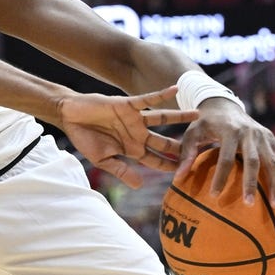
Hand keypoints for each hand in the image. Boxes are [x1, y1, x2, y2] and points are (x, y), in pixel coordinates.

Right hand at [57, 86, 191, 188]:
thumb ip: (120, 170)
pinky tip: (175, 89)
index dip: (171, 167)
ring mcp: (134, 119)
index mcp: (132, 150)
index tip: (189, 173)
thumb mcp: (102, 159)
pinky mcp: (128, 104)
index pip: (157, 161)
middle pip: (165, 142)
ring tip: (198, 115)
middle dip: (182, 146)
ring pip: (162, 118)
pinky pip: (148, 99)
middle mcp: (138, 134)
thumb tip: (139, 186)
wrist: (70, 116)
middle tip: (205, 148)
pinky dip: (161, 94)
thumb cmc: (84, 138)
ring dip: (180, 116)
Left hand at [174, 98, 274, 205]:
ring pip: (272, 161)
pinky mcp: (271, 139)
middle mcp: (249, 133)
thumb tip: (178, 177)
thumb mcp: (192, 133)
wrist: (223, 104)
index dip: (221, 176)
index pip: (225, 157)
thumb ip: (186, 153)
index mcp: (229, 131)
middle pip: (253, 161)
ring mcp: (263, 136)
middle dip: (250, 183)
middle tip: (248, 204)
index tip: (214, 195)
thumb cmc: (204, 122)